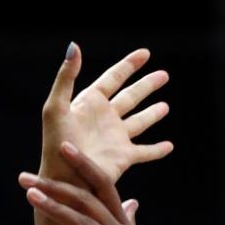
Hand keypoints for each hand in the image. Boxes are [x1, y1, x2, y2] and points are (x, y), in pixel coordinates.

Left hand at [19, 144, 178, 224]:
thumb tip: (131, 202)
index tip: (63, 146)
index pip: (103, 184)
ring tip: (31, 199)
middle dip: (56, 186)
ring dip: (57, 211)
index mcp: (122, 222)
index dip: (84, 164)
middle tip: (25, 177)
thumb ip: (128, 221)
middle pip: (87, 201)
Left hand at [40, 43, 172, 183]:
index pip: (113, 78)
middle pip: (130, 97)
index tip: (145, 53)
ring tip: (165, 107)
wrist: (62, 177)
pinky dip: (157, 150)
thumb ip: (66, 77)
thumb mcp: (55, 106)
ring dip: (152, 114)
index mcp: (89, 104)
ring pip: (139, 122)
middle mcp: (104, 119)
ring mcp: (115, 138)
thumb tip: (74, 46)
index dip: (129, 65)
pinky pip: (145, 152)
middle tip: (164, 75)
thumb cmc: (55, 143)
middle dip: (147, 86)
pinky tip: (169, 146)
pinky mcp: (123, 157)